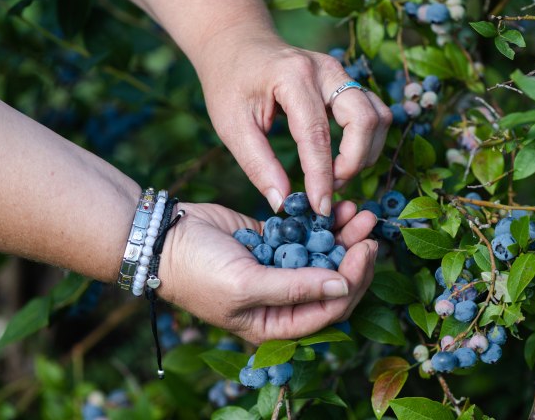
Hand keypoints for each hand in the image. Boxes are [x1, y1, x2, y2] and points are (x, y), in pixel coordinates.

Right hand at [158, 201, 377, 343]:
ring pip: (325, 257)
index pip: (329, 311)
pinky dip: (324, 224)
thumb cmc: (197, 271)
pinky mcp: (276, 243)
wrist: (162, 236)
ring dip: (345, 237)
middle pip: (334, 284)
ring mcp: (281, 270)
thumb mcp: (245, 285)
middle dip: (356, 258)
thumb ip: (294, 288)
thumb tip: (343, 286)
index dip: (353, 282)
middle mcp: (283, 302)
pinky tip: (339, 208)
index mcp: (276, 325)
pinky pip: (308, 236)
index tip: (365, 250)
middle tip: (371, 230)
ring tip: (362, 212)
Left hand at [194, 28, 391, 215]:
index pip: (317, 134)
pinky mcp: (347, 81)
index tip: (319, 208)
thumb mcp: (232, 126)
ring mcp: (341, 72)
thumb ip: (258, 165)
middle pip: (365, 119)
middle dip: (353, 162)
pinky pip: (374, 112)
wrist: (237, 44)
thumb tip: (283, 204)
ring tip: (335, 174)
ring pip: (378, 116)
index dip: (322, 176)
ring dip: (364, 153)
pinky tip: (341, 157)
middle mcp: (325, 69)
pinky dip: (366, 141)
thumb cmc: (229, 83)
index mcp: (292, 76)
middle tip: (328, 187)